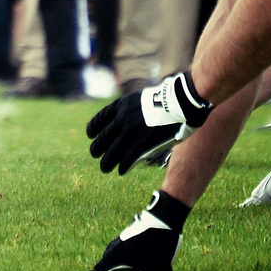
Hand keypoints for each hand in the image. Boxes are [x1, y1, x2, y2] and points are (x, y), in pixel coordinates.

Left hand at [86, 72, 211, 174]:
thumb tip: (128, 122)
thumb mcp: (142, 100)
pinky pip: (127, 159)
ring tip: (104, 168)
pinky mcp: (141, 144)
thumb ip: (133, 110)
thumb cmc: (166, 101)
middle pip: (103, 137)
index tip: (90, 134)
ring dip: (107, 162)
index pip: (100, 118)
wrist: (180, 102)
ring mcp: (131, 132)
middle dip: (97, 147)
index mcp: (122, 106)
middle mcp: (122, 119)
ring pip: (112, 152)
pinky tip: (121, 171)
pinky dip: (123, 166)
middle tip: (94, 154)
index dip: (93, 128)